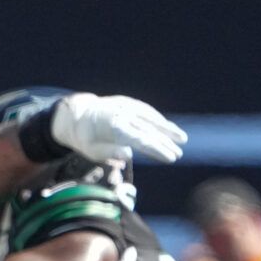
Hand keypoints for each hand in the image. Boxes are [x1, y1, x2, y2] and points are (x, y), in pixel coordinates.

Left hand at [49, 93, 186, 165]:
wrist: (79, 115)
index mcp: (112, 126)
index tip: (169, 157)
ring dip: (167, 128)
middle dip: (164, 142)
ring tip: (182, 139)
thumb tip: (128, 156)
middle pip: (147, 129)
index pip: (139, 139)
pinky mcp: (129, 103)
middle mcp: (121, 113)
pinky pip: (146, 111)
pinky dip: (158, 120)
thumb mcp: (91, 150)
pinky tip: (169, 128)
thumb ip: (109, 153)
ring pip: (150, 117)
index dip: (156, 148)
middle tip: (178, 155)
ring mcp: (126, 106)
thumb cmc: (86, 138)